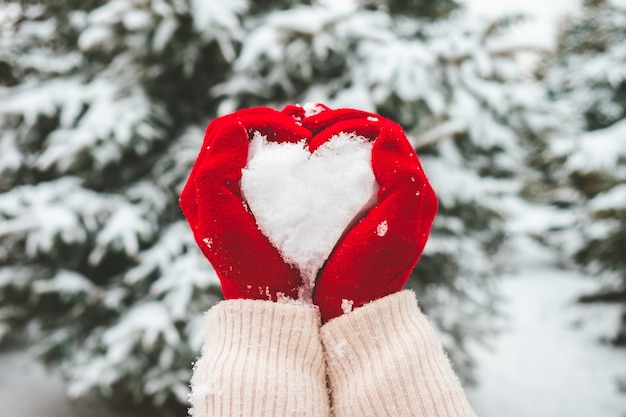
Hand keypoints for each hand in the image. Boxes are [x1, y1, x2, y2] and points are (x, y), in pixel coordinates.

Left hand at [179, 107, 311, 300]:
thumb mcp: (223, 226)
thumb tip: (233, 129)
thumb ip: (214, 177)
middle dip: (273, 122)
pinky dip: (287, 150)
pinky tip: (309, 154)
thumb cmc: (252, 268)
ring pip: (254, 143)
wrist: (274, 304)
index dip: (263, 121)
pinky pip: (267, 160)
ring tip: (309, 138)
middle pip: (240, 131)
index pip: (228, 129)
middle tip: (305, 134)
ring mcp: (236, 192)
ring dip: (281, 133)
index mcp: (203, 186)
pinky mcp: (256, 201)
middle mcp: (215, 186)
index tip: (297, 135)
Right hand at [309, 111, 437, 321]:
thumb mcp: (394, 234)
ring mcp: (368, 194)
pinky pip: (332, 166)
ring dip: (321, 134)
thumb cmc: (369, 276)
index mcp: (410, 186)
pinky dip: (312, 154)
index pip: (383, 132)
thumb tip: (385, 134)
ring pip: (346, 147)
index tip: (315, 137)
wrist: (348, 314)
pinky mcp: (346, 205)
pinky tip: (292, 157)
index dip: (348, 123)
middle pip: (364, 134)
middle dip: (331, 123)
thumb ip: (403, 183)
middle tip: (299, 129)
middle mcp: (393, 185)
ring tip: (292, 136)